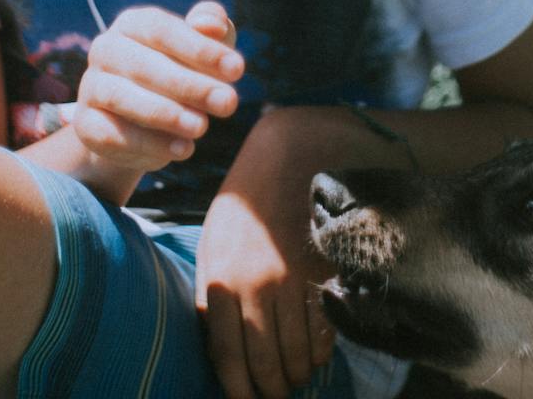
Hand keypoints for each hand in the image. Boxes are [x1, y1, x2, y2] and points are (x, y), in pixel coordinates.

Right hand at [71, 1, 243, 176]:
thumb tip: (211, 24)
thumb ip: (212, 28)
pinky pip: (111, 134)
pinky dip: (148, 144)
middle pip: (144, 64)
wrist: (142, 123)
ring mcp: (91, 87)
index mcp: (133, 24)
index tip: (237, 69)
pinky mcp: (86, 125)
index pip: (163, 30)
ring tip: (202, 127)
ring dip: (166, 114)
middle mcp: (106, 49)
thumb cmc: (181, 72)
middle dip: (190, 85)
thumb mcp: (203, 49)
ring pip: (122, 97)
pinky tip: (183, 149)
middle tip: (228, 102)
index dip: (200, 49)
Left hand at [196, 112, 336, 398]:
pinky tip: (316, 356)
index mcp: (219, 280)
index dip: (236, 389)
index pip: (227, 355)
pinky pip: (324, 329)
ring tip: (295, 380)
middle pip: (263, 361)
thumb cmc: (243, 204)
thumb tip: (215, 343)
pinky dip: (321, 351)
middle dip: (270, 391)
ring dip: (296, 374)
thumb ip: (209, 293)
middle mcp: (254, 286)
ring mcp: (292, 280)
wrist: (286, 158)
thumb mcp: (212, 242)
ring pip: (296, 351)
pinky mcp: (321, 271)